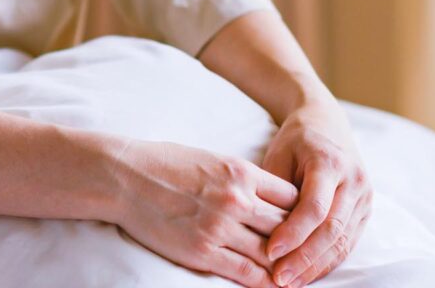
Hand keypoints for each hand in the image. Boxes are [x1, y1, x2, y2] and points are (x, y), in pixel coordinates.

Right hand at [110, 139, 301, 287]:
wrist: (126, 177)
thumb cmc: (166, 164)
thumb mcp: (214, 159)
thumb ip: (243, 179)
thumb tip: (265, 196)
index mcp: (242, 172)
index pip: (291, 197)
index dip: (302, 213)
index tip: (305, 224)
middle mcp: (237, 200)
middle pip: (286, 226)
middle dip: (298, 241)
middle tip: (309, 254)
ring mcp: (220, 227)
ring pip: (269, 253)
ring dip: (284, 265)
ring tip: (296, 275)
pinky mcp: (202, 252)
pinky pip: (244, 273)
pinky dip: (263, 282)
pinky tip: (273, 286)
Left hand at [259, 98, 371, 287]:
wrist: (325, 123)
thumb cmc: (295, 141)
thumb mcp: (278, 156)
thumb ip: (274, 193)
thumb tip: (259, 233)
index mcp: (330, 162)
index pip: (315, 207)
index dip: (293, 233)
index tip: (270, 252)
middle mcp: (354, 180)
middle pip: (331, 229)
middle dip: (304, 258)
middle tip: (279, 279)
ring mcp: (364, 197)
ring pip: (342, 241)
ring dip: (315, 267)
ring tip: (289, 282)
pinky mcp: (365, 210)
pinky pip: (347, 243)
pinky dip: (326, 261)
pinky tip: (306, 274)